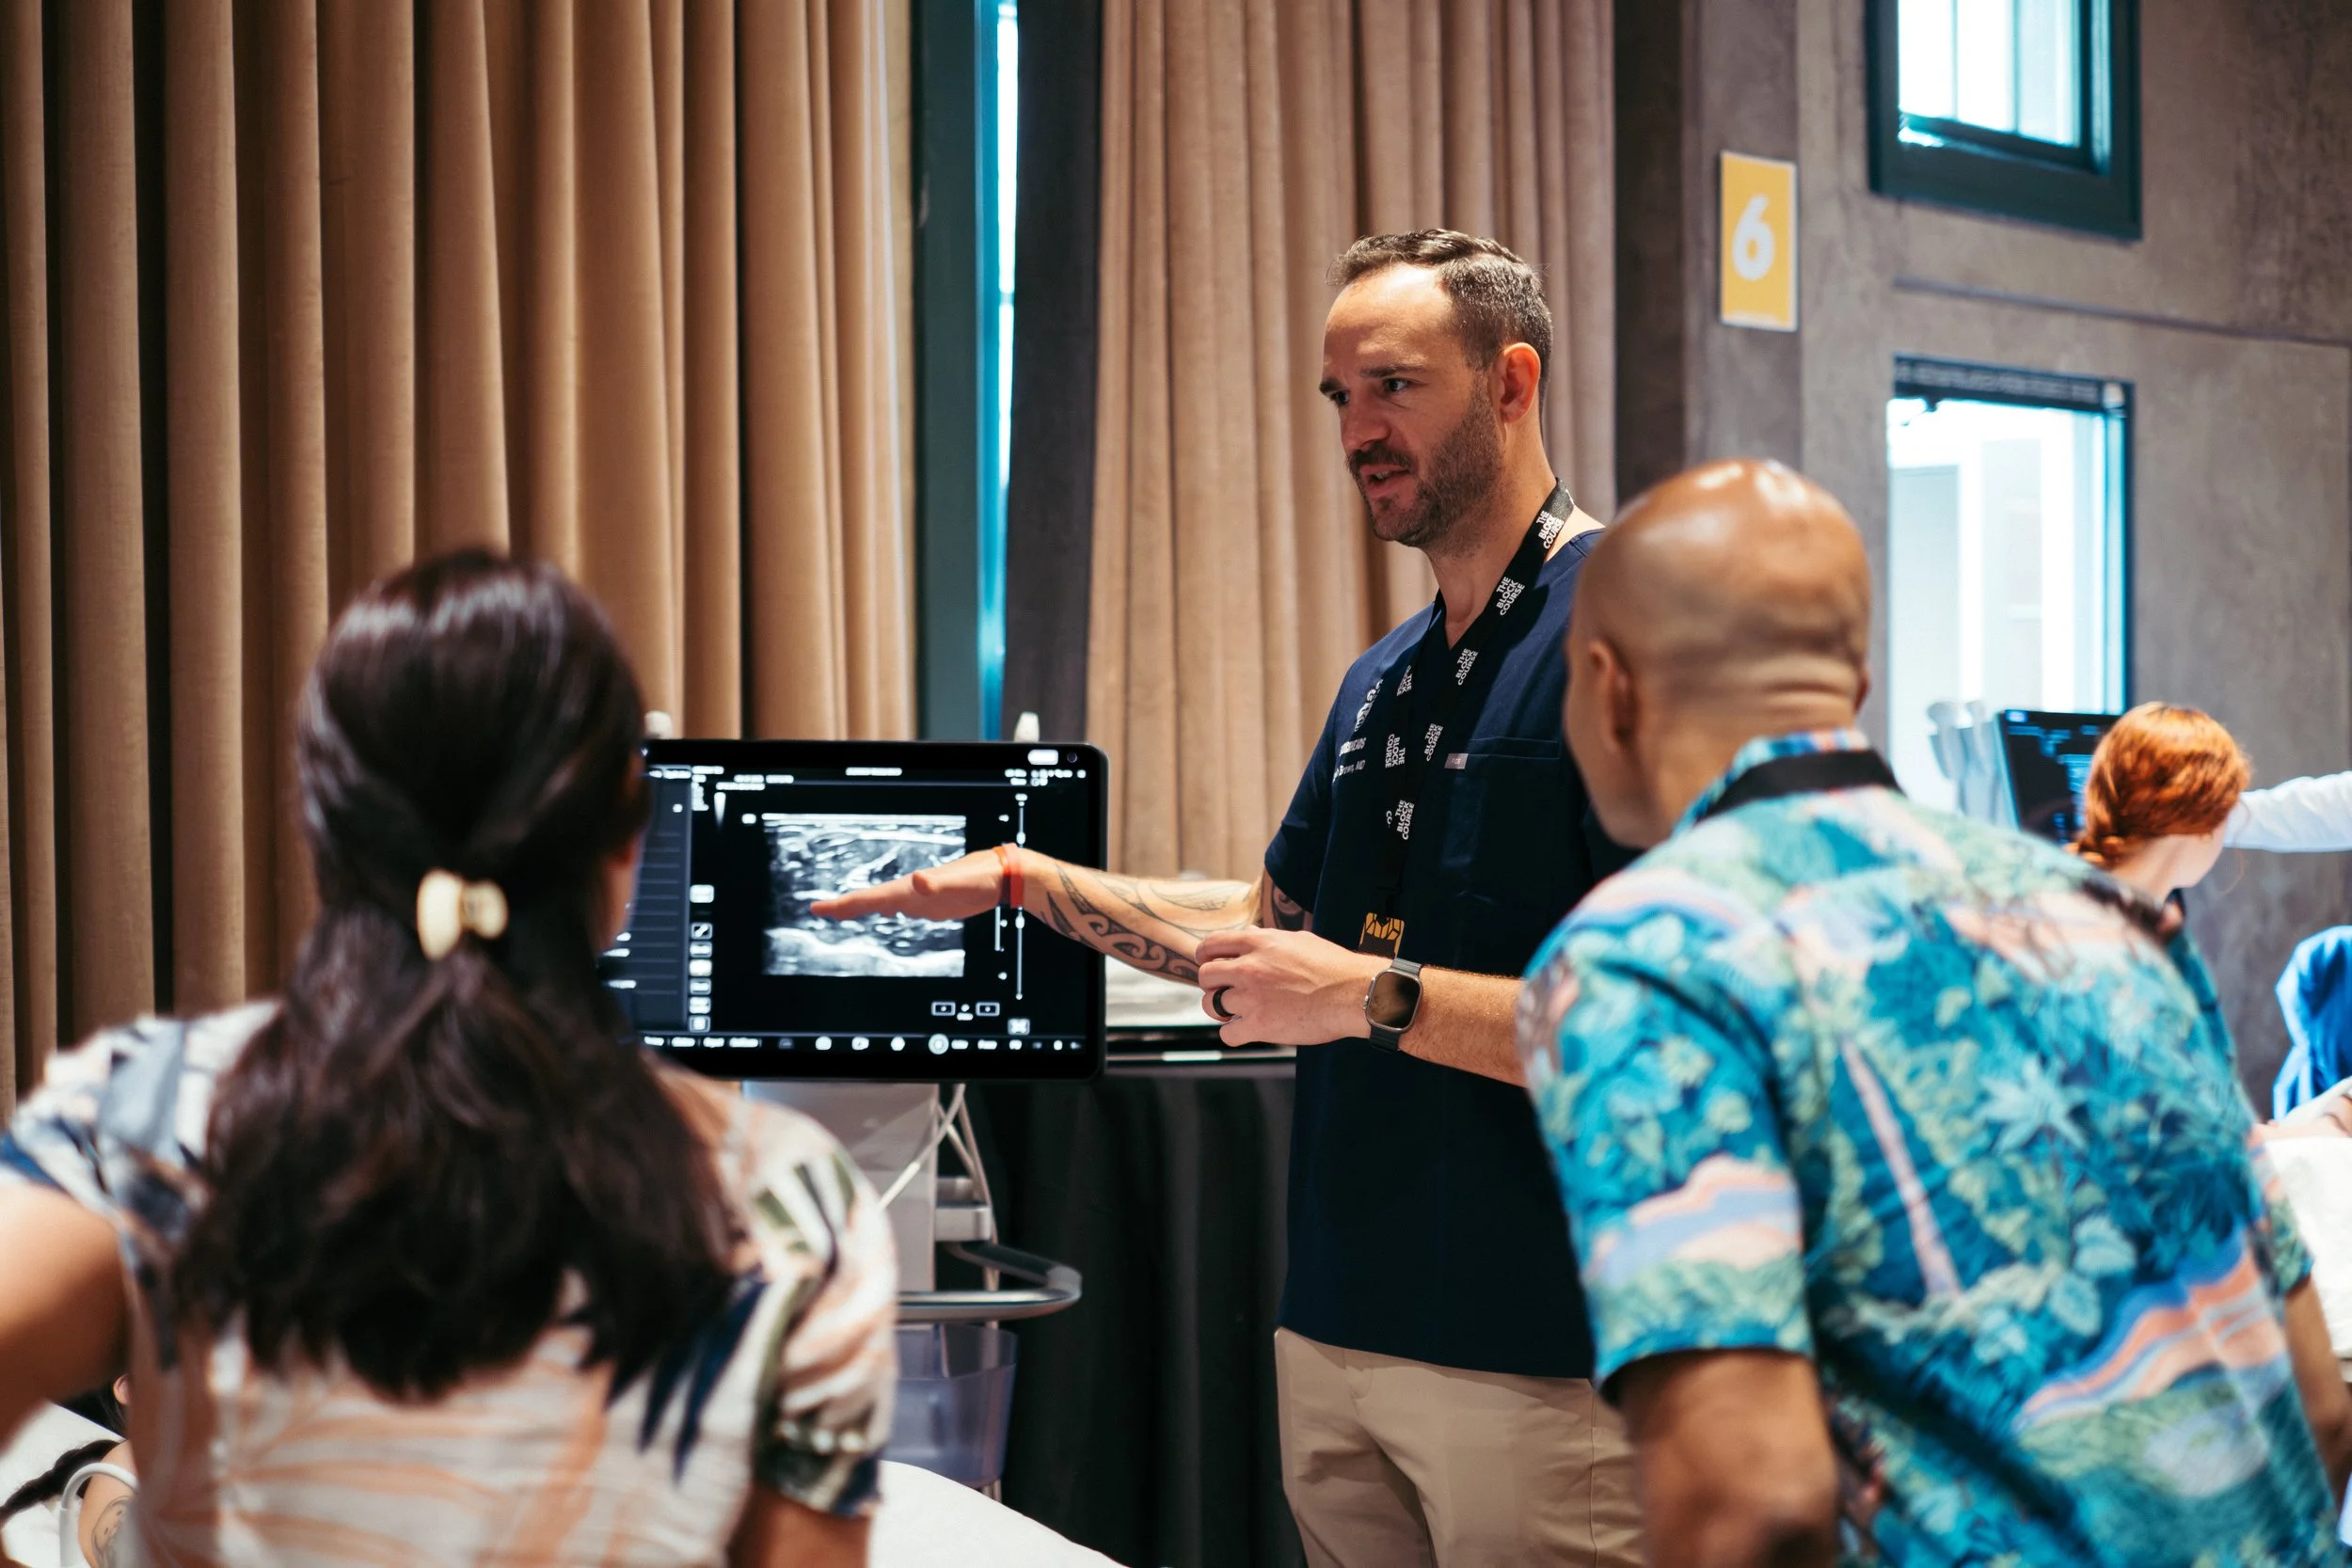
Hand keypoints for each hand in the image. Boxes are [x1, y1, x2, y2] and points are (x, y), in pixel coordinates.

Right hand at [808, 848, 1005, 921]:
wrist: (1000, 877)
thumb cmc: (980, 879)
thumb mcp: (959, 883)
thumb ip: (938, 883)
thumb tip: (917, 879)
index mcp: (908, 888)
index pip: (868, 898)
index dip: (842, 904)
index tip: (818, 908)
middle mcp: (909, 892)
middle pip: (869, 901)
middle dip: (843, 907)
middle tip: (818, 910)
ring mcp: (919, 899)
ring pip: (883, 905)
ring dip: (861, 909)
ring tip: (841, 913)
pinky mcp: (932, 906)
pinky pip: (902, 910)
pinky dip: (887, 912)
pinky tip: (886, 914)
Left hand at [1194, 928, 1382, 1047]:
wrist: (1354, 994)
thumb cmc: (1334, 967)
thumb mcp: (1299, 940)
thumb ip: (1269, 940)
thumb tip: (1251, 936)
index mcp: (1258, 943)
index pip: (1212, 944)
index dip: (1205, 955)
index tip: (1207, 962)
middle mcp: (1249, 968)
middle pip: (1205, 976)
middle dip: (1212, 984)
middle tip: (1224, 991)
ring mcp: (1251, 997)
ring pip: (1212, 1005)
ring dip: (1222, 1010)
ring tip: (1239, 1012)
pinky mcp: (1259, 1025)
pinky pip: (1227, 1034)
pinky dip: (1234, 1035)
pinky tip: (1248, 1031)